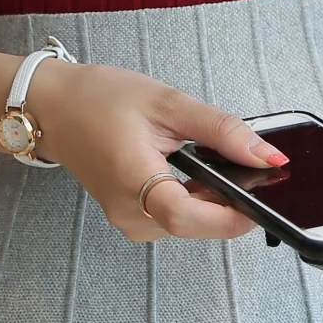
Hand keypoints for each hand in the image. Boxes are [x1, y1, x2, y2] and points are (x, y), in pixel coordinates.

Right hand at [25, 58, 288, 240]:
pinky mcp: (129, 218)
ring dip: (210, 198)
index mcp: (134, 182)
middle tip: (246, 164)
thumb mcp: (168, 103)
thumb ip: (222, 130)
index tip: (265, 197)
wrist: (53, 107)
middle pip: (196, 223)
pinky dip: (192, 198)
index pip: (191, 217)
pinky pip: (173, 218)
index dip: (233, 213)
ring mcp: (127, 221)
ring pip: (188, 223)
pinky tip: (192, 169)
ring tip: (212, 159)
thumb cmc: (100, 99)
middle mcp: (130, 214)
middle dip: (228, 200)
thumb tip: (268, 156)